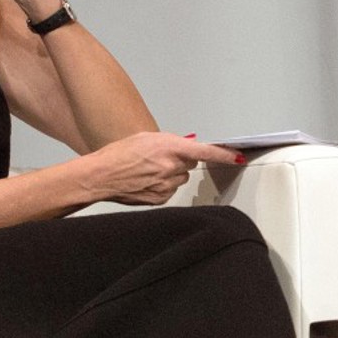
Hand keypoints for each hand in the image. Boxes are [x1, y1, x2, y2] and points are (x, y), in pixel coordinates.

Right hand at [84, 132, 243, 204]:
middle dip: (181, 160)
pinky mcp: (161, 199)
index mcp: (169, 148)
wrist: (100, 177)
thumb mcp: (145, 138)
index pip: (204, 152)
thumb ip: (171, 142)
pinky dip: (163, 185)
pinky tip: (146, 181)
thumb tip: (189, 144)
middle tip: (159, 158)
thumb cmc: (118, 155)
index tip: (237, 156)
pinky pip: (171, 190)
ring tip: (148, 170)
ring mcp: (167, 185)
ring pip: (181, 178)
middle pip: (191, 164)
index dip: (223, 155)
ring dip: (171, 173)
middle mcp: (171, 167)